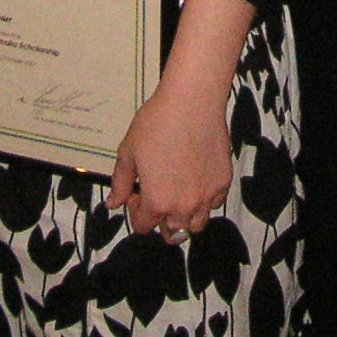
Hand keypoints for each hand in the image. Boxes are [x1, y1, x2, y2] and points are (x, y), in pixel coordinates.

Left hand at [107, 80, 232, 241]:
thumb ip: (120, 183)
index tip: (136, 193)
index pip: (143, 227)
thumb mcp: (128, 152)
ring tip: (178, 195)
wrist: (192, 102)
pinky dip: (205, 200)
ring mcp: (206, 196)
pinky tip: (196, 180)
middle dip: (160, 220)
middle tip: (156, 197)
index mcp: (156, 202)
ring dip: (185, 217)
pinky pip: (214, 204)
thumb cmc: (157, 123)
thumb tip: (113, 204)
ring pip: (196, 225)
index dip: (135, 212)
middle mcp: (183, 206)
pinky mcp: (223, 182)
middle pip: (172, 234)